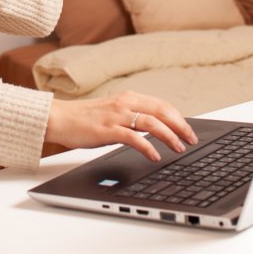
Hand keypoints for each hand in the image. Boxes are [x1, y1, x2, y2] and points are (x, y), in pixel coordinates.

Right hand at [44, 91, 197, 161]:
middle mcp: (125, 103)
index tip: (189, 130)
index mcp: (128, 97)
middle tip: (192, 140)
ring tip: (180, 148)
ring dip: (169, 136)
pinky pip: (134, 137)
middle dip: (181, 126)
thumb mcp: (113, 112)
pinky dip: (148, 147)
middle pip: (162, 111)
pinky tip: (155, 156)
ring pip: (152, 122)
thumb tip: (154, 129)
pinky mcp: (107, 130)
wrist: (60, 118)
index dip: (178, 117)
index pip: (161, 104)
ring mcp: (116, 116)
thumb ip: (132, 117)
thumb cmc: (85, 118)